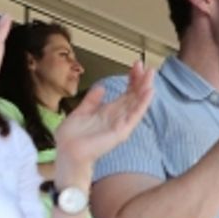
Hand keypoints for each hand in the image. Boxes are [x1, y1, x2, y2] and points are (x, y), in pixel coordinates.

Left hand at [55, 61, 154, 178]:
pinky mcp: (121, 131)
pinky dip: (142, 103)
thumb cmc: (72, 137)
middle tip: (148, 67)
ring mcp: (121, 124)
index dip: (132, 79)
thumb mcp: (81, 111)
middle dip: (141, 81)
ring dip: (145, 89)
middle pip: (134, 96)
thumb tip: (101, 87)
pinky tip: (148, 92)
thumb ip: (92, 100)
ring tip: (151, 75)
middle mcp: (118, 117)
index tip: (136, 65)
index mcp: (109, 111)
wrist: (67, 151)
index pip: (126, 93)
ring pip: (137, 103)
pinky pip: (134, 115)